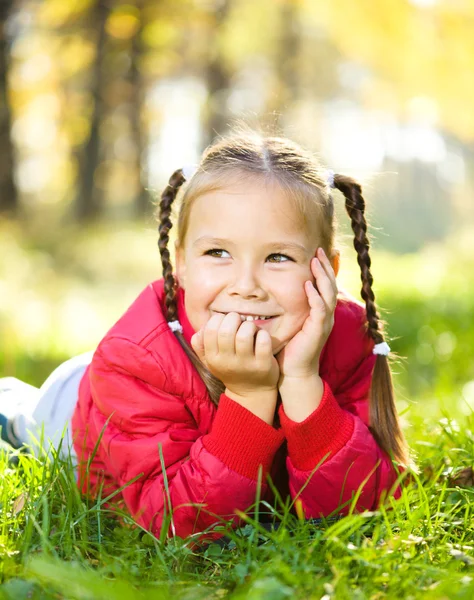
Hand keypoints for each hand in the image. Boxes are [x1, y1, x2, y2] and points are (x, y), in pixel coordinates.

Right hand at [190, 312, 279, 397]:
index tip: (226, 322)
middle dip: (234, 318)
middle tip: (239, 322)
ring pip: (245, 334)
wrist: (251, 393)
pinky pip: (263, 341)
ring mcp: (246, 364)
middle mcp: (227, 362)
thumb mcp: (210, 360)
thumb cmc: (229, 369)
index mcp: (212, 358)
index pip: (211, 329)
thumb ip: (200, 344)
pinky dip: (263, 334)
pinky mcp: (263, 365)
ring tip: (250, 330)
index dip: (219, 318)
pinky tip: (261, 338)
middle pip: (227, 330)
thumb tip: (202, 327)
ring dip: (249, 326)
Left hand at [276, 248, 337, 381]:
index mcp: (319, 312)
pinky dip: (315, 296)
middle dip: (324, 267)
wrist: (294, 372)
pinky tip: (309, 285)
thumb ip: (288, 307)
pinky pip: (320, 310)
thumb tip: (272, 292)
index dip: (322, 269)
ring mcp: (323, 323)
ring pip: (328, 294)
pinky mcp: (318, 330)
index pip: (324, 286)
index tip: (315, 253)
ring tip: (316, 262)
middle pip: (330, 285)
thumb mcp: (290, 323)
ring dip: (322, 277)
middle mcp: (325, 315)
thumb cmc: (289, 348)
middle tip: (318, 251)